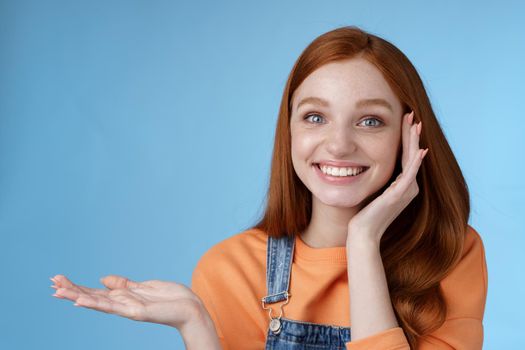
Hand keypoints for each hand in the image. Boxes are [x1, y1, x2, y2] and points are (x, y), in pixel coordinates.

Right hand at [51, 274, 205, 329]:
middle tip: (51, 282)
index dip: (77, 286)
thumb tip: (103, 279)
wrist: (190, 308)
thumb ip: (124, 284)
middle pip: (92, 297)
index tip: (58, 279)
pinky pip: (114, 307)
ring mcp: (128, 309)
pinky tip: (81, 301)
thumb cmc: (171, 298)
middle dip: (72, 289)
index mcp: (123, 297)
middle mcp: (122, 304)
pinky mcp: (136, 312)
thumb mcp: (144, 286)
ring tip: (58, 291)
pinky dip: (96, 304)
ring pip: (98, 302)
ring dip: (77, 297)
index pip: (95, 292)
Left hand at [347, 111, 427, 244]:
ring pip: (412, 161)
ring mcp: (405, 192)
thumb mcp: (374, 190)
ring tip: (414, 124)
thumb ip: (380, 178)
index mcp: (403, 185)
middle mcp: (408, 187)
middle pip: (412, 154)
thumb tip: (371, 163)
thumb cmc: (365, 214)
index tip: (405, 120)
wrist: (363, 233)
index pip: (407, 155)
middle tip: (411, 115)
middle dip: (411, 134)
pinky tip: (419, 150)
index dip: (407, 137)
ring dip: (413, 141)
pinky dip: (414, 163)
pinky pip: (409, 176)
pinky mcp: (398, 196)